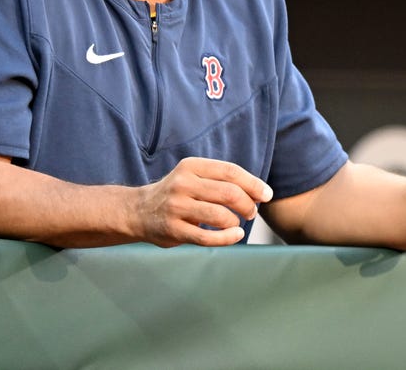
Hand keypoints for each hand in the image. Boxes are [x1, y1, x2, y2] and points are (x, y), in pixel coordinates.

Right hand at [136, 157, 272, 247]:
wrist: (138, 211)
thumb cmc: (176, 194)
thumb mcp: (193, 176)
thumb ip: (220, 180)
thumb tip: (259, 191)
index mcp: (191, 167)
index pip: (230, 172)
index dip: (253, 184)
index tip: (266, 195)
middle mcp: (183, 184)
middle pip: (229, 193)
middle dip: (248, 205)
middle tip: (251, 212)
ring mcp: (177, 207)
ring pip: (221, 216)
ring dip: (236, 222)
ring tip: (236, 224)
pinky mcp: (174, 230)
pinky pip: (208, 237)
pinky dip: (227, 238)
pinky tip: (235, 235)